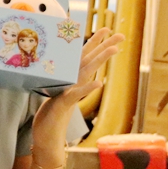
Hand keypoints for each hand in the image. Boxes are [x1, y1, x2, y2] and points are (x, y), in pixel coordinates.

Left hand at [31, 27, 124, 161]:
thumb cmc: (48, 116)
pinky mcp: (63, 104)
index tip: (106, 30)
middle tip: (121, 35)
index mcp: (70, 80)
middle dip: (104, 47)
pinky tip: (99, 83)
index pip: (83, 58)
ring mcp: (70, 94)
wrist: (46, 138)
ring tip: (114, 50)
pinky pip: (75, 94)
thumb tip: (55, 69)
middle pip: (90, 62)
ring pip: (86, 74)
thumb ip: (57, 82)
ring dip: (99, 61)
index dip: (93, 44)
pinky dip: (86, 88)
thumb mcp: (50, 94)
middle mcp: (73, 85)